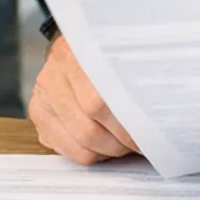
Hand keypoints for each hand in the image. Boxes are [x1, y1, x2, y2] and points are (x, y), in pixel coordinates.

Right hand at [29, 36, 138, 163]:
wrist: (76, 46)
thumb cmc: (106, 54)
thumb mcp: (119, 54)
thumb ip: (134, 77)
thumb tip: (161, 114)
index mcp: (75, 55)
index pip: (98, 104)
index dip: (127, 126)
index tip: (149, 135)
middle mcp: (53, 75)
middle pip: (87, 129)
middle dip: (120, 143)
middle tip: (141, 144)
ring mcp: (42, 97)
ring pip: (79, 144)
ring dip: (108, 151)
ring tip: (124, 144)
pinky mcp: (38, 115)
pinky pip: (67, 150)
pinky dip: (91, 154)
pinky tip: (104, 144)